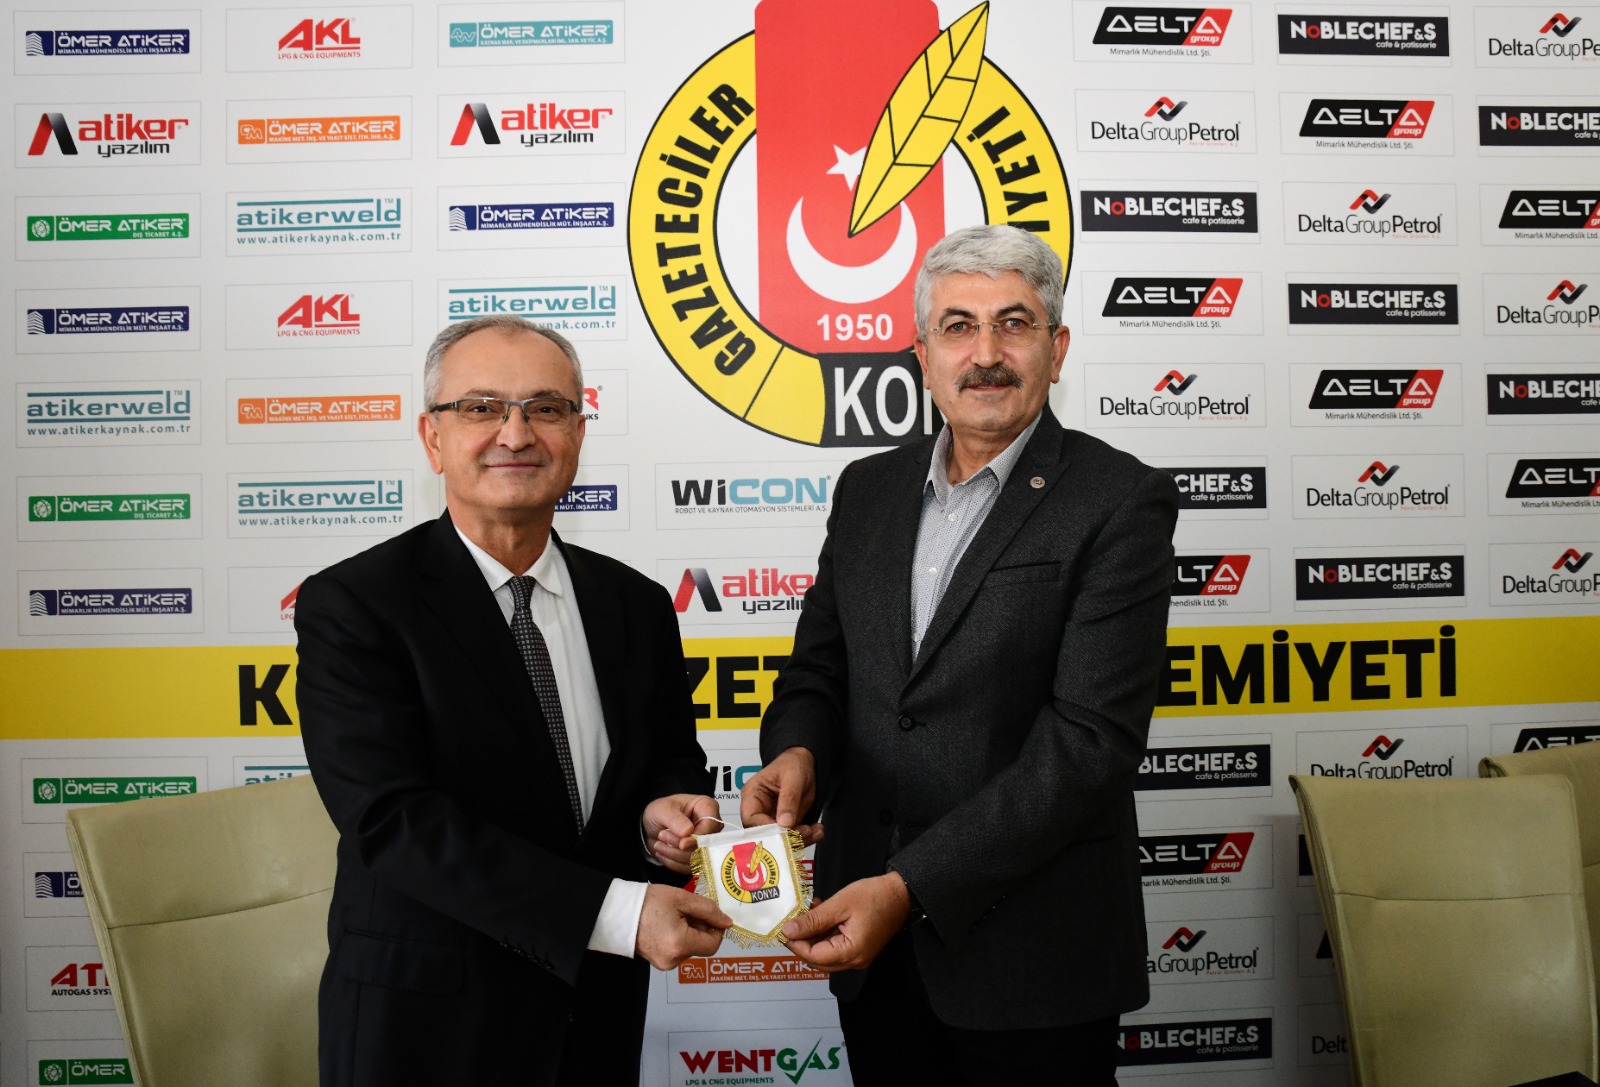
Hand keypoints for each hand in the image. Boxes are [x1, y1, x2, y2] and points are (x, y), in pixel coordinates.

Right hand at [634, 884, 730, 969]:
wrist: (616, 912)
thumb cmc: (648, 902)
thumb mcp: (682, 899)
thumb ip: (708, 910)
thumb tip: (726, 922)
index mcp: (680, 945)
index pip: (713, 944)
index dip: (717, 929)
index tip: (711, 914)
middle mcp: (673, 960)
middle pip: (701, 946)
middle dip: (701, 928)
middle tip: (690, 909)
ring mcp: (664, 963)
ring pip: (689, 948)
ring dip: (690, 932)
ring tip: (676, 914)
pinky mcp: (657, 962)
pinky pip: (677, 950)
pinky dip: (679, 937)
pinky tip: (669, 922)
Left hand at [642, 793, 721, 873]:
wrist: (651, 826)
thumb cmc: (661, 812)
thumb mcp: (663, 810)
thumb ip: (675, 820)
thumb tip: (688, 832)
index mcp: (707, 807)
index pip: (711, 825)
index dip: (698, 837)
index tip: (681, 844)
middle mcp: (711, 826)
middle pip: (706, 845)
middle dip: (681, 848)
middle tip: (662, 837)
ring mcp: (706, 843)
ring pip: (698, 858)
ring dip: (674, 855)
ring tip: (659, 843)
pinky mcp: (699, 857)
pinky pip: (690, 867)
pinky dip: (673, 863)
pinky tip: (662, 852)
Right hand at [739, 747, 823, 845]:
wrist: (806, 763)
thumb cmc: (793, 764)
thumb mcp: (793, 777)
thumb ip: (789, 799)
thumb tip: (784, 823)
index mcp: (752, 794)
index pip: (751, 819)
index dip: (765, 829)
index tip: (785, 832)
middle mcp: (758, 809)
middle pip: (764, 833)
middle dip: (786, 837)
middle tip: (806, 832)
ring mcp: (771, 818)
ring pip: (780, 839)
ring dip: (799, 839)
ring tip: (815, 831)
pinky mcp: (784, 824)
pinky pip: (792, 836)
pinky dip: (806, 836)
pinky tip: (817, 831)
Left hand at [781, 872, 910, 971]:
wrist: (901, 893)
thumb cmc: (874, 896)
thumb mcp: (840, 904)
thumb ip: (813, 920)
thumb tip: (789, 931)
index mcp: (851, 952)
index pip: (813, 956)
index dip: (795, 944)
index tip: (782, 928)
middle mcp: (855, 961)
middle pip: (818, 960)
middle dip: (801, 942)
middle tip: (791, 921)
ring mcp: (858, 956)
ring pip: (825, 954)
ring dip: (812, 937)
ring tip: (807, 913)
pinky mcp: (860, 949)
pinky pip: (835, 948)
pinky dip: (824, 935)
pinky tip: (820, 915)